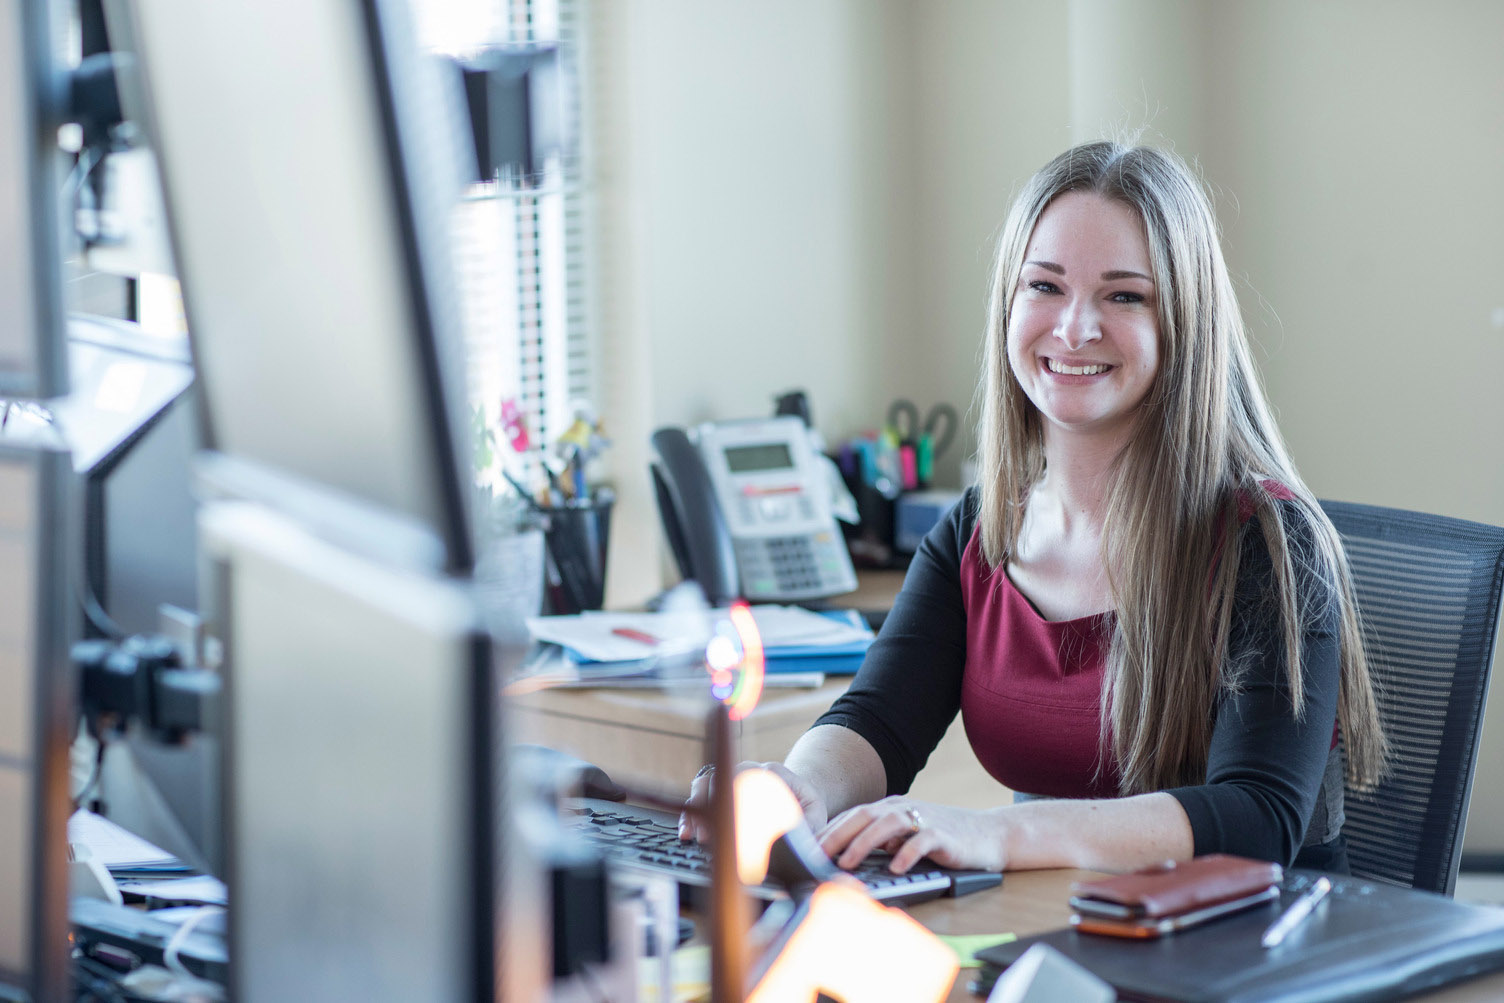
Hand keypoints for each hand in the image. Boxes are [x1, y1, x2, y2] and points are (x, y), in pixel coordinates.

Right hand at [680, 761, 829, 841]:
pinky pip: (701, 795)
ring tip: (692, 834)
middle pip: (723, 775)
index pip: (750, 776)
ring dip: (696, 806)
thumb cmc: (808, 811)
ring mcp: (733, 777)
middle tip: (707, 836)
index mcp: (775, 773)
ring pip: (707, 781)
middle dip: (711, 803)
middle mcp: (751, 770)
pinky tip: (687, 832)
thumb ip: (810, 825)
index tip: (730, 820)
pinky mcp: (723, 790)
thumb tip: (799, 843)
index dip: (737, 794)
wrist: (799, 800)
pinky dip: (692, 812)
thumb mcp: (816, 816)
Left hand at [817, 796, 1005, 873]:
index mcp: (892, 809)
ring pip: (888, 824)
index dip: (830, 831)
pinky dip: (906, 853)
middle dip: (838, 835)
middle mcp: (904, 809)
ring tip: (848, 863)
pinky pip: (922, 842)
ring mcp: (925, 820)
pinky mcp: (945, 835)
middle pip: (864, 815)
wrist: (991, 835)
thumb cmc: (944, 839)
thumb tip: (845, 857)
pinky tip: (895, 868)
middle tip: (818, 855)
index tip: (808, 849)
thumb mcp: (907, 837)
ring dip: (864, 843)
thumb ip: (881, 841)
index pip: (853, 815)